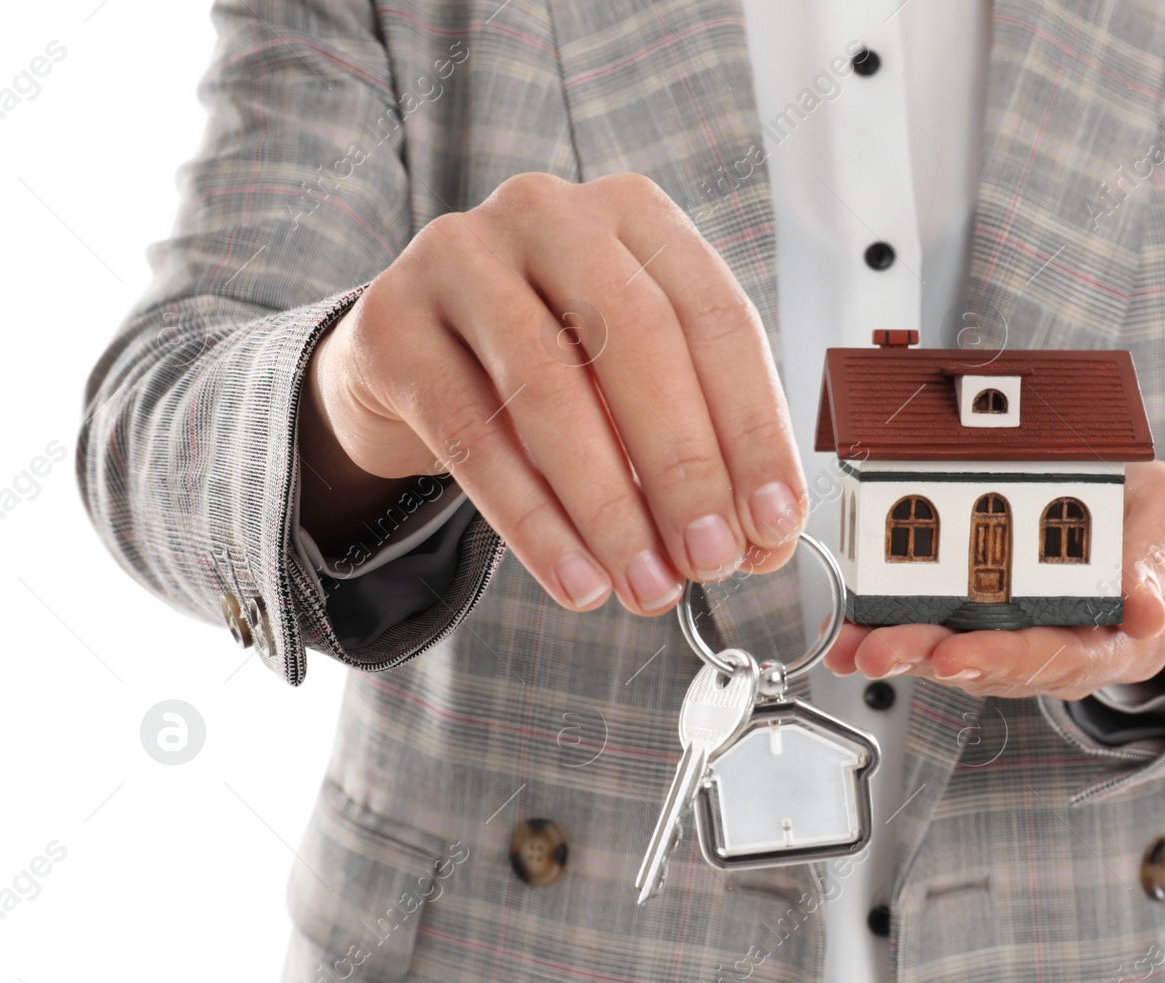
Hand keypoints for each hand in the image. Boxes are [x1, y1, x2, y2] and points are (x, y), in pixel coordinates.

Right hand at [298, 172, 806, 614]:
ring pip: (550, 389)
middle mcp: (550, 215)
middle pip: (638, 338)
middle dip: (685, 465)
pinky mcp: (391, 323)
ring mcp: (460, 258)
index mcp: (636, 214)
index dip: (754, 428)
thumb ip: (704, 450)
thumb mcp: (634, 388)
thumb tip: (761, 544)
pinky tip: (574, 578)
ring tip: (644, 585)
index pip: (718, 318)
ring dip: (609, 505)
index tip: (773, 522)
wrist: (410, 358)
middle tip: (710, 560)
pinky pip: (471, 435)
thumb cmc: (550, 365)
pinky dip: (532, 522)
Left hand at [822, 461, 1164, 699]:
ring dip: (902, 652)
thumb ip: (1157, 566)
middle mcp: (1064, 654)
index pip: (1056, 659)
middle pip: (992, 668)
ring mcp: (1025, 640)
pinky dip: (898, 629)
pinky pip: (943, 631)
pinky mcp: (993, 621)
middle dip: (929, 660)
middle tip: (879, 654)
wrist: (1157, 524)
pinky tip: (854, 630)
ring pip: (958, 656)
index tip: (957, 655)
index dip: (1002, 658)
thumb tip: (1143, 611)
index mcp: (1117, 643)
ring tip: (853, 645)